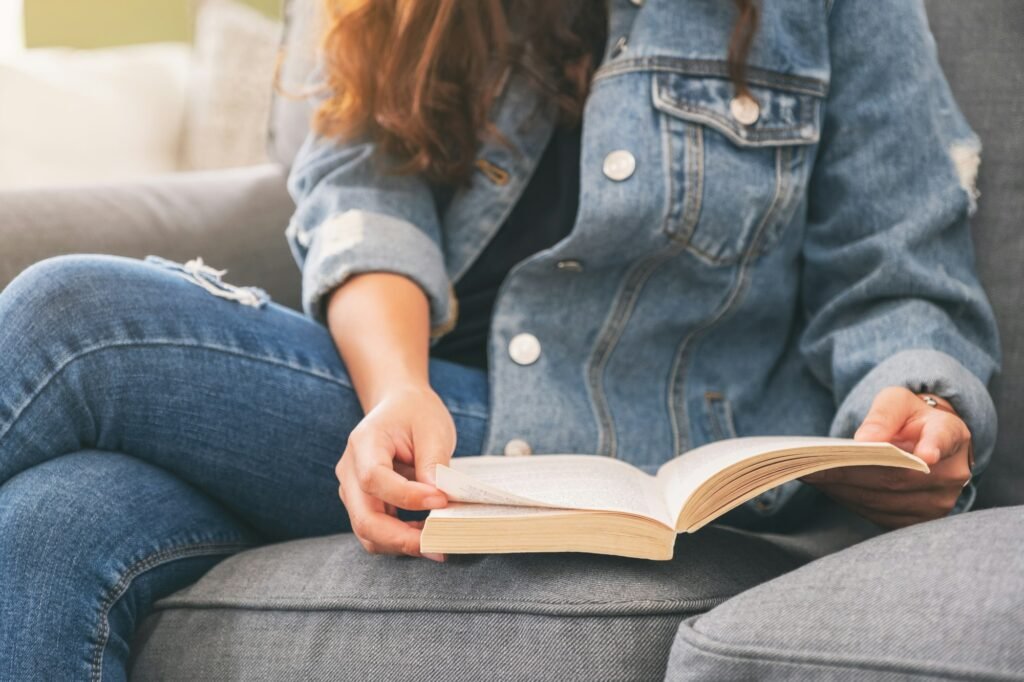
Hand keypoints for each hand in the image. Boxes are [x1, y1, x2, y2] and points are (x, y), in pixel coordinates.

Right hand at [336, 383, 454, 560]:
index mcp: (364, 442)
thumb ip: (433, 463)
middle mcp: (350, 470)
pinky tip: (426, 534)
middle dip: (400, 538)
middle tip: (437, 545)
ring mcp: (352, 490)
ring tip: (436, 542)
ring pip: (367, 532)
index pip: (374, 478)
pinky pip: (376, 531)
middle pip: (363, 517)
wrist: (399, 407)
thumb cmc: (416, 414)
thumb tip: (438, 500)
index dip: (406, 496)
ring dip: (401, 543)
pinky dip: (399, 539)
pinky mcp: (363, 503)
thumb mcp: (433, 429)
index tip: (441, 500)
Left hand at [801, 386, 972, 528]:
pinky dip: (850, 500)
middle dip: (854, 471)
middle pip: (899, 478)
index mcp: (951, 434)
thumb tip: (865, 440)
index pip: (943, 441)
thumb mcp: (896, 401)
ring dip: (845, 489)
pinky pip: (879, 514)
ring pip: (885, 500)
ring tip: (812, 473)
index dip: (934, 448)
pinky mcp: (918, 520)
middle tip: (815, 463)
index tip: (925, 455)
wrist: (922, 442)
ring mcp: (938, 502)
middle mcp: (951, 473)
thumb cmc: (908, 418)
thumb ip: (883, 414)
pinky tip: (827, 486)